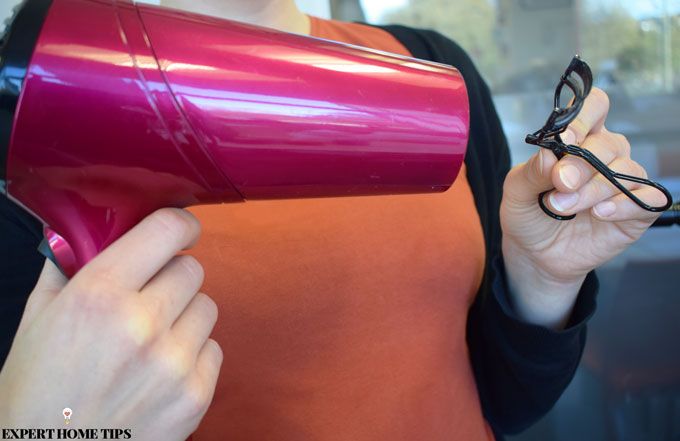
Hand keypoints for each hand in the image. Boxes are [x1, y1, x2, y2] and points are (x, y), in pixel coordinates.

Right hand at [0, 209, 221, 439]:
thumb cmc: (35, 394)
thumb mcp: (36, 320)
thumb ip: (68, 267)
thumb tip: (92, 231)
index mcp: (99, 296)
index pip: (168, 230)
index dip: (179, 225)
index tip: (180, 230)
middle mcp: (142, 325)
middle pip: (192, 269)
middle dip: (171, 277)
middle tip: (148, 298)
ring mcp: (173, 363)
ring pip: (207, 307)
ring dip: (184, 316)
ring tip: (151, 341)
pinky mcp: (195, 396)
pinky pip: (214, 349)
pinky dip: (193, 354)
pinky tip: (160, 372)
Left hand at [500, 88, 665, 328]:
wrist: (534, 255)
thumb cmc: (527, 214)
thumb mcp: (516, 191)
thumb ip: (532, 170)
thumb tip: (550, 153)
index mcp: (578, 139)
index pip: (595, 106)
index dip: (584, 117)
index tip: (565, 138)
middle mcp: (605, 154)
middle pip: (607, 143)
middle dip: (580, 165)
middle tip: (559, 185)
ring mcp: (623, 181)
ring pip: (624, 171)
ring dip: (592, 190)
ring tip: (564, 207)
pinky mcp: (637, 210)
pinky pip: (647, 198)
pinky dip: (625, 204)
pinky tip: (601, 213)